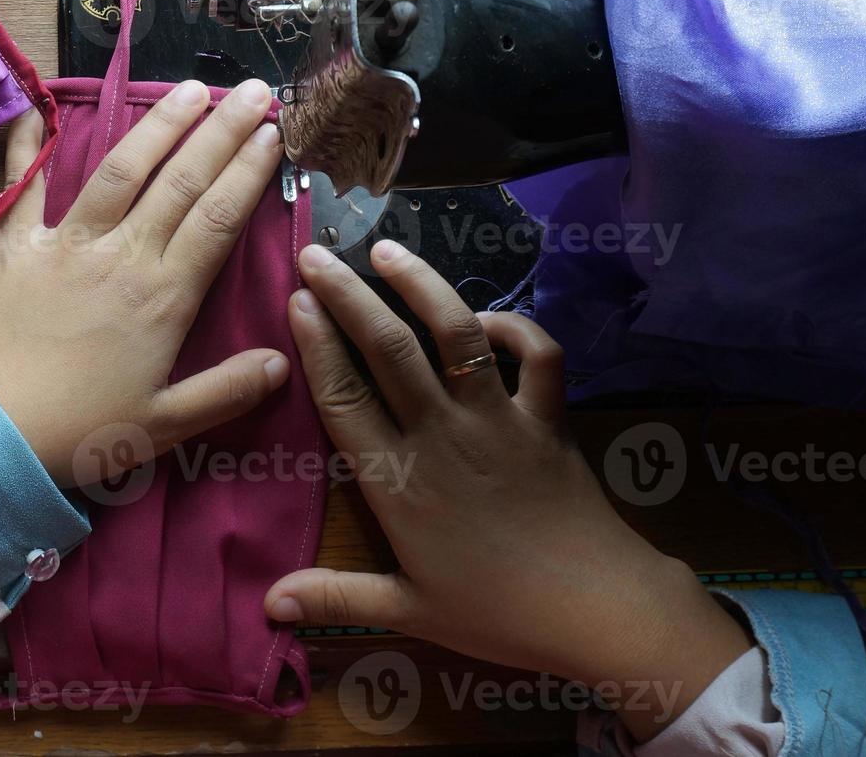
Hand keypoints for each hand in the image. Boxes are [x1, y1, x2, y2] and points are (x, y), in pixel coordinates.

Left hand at [0, 80, 288, 488]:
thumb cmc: (79, 433)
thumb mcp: (165, 425)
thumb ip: (226, 390)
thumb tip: (281, 360)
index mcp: (164, 297)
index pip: (217, 219)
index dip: (248, 173)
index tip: (274, 134)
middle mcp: (122, 257)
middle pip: (180, 182)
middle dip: (221, 131)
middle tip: (251, 89)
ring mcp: (66, 245)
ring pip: (120, 172)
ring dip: (157, 127)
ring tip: (187, 89)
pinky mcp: (14, 247)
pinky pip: (22, 186)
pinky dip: (27, 146)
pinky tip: (35, 108)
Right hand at [264, 240, 751, 738]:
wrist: (597, 609)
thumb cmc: (497, 612)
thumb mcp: (409, 610)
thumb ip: (336, 597)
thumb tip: (268, 605)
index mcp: (399, 480)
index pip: (344, 398)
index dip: (316, 344)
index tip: (295, 301)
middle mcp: (443, 433)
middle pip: (388, 349)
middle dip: (348, 295)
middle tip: (317, 255)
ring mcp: (499, 418)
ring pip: (456, 334)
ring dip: (422, 286)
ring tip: (389, 251)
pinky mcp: (547, 416)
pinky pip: (537, 355)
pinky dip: (515, 327)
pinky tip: (488, 319)